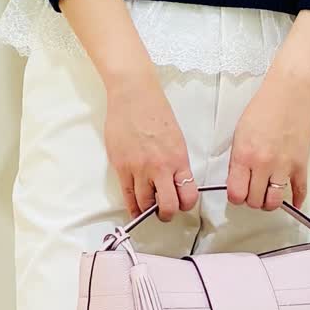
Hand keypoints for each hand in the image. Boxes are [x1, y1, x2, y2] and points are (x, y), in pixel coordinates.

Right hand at [103, 65, 199, 220]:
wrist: (134, 95)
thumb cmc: (155, 111)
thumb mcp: (176, 138)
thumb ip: (176, 162)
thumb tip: (174, 181)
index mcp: (178, 159)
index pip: (188, 195)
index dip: (186, 205)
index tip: (182, 204)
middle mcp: (160, 167)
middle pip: (168, 206)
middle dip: (167, 214)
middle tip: (164, 212)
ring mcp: (138, 169)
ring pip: (145, 204)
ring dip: (148, 210)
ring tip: (148, 208)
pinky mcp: (121, 167)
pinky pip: (127, 195)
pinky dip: (132, 207)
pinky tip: (134, 210)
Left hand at [227, 68, 309, 210]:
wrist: (289, 92)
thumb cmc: (264, 107)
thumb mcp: (239, 133)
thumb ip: (238, 159)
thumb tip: (238, 180)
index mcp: (244, 156)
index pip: (236, 193)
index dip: (236, 197)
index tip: (238, 194)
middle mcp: (263, 164)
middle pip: (255, 201)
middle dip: (252, 200)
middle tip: (253, 193)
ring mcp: (284, 165)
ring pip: (274, 201)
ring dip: (270, 203)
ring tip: (268, 197)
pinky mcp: (301, 163)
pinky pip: (299, 190)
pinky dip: (296, 200)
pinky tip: (293, 203)